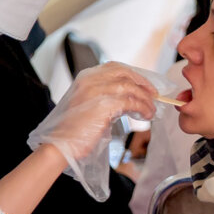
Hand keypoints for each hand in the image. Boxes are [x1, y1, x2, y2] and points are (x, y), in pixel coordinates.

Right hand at [41, 62, 157, 161]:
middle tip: (154, 95)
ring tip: (151, 111)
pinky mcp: (104, 105)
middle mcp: (90, 79)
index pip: (115, 67)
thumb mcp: (87, 105)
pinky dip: (142, 108)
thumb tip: (127, 98)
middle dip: (143, 83)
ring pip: (130, 87)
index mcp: (85, 77)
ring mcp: (97, 91)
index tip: (144, 85)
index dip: (133, 75)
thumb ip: (102, 96)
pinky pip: (131, 102)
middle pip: (125, 73)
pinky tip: (146, 116)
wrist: (59, 145)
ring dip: (145, 99)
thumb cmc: (73, 131)